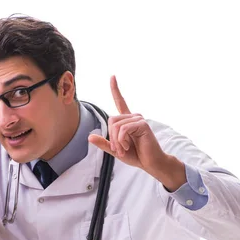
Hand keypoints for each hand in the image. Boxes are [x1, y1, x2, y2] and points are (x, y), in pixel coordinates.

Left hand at [88, 76, 186, 190]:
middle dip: (111, 137)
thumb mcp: (115, 150)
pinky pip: (124, 129)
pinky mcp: (142, 124)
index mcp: (127, 120)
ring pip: (116, 125)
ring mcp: (138, 119)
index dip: (115, 89)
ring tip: (124, 149)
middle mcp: (133, 116)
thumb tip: (89, 137)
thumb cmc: (135, 155)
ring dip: (117, 141)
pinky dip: (122, 140)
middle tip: (118, 149)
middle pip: (111, 120)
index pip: (120, 101)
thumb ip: (104, 143)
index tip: (113, 76)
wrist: (150, 162)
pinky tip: (128, 146)